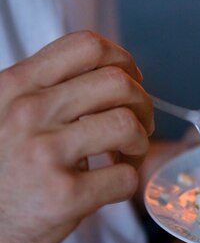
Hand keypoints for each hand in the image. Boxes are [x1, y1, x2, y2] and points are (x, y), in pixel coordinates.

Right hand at [0, 31, 153, 242]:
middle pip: (118, 83)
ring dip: (140, 141)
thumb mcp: (5, 114)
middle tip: (138, 125)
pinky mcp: (63, 197)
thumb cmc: (0, 171)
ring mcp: (44, 154)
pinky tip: (112, 185)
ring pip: (127, 124)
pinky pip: (126, 177)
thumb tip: (114, 74)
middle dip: (142, 104)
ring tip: (127, 155)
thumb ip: (45, 90)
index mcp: (16, 85)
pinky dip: (131, 180)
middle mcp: (28, 112)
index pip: (88, 46)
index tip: (130, 82)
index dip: (123, 61)